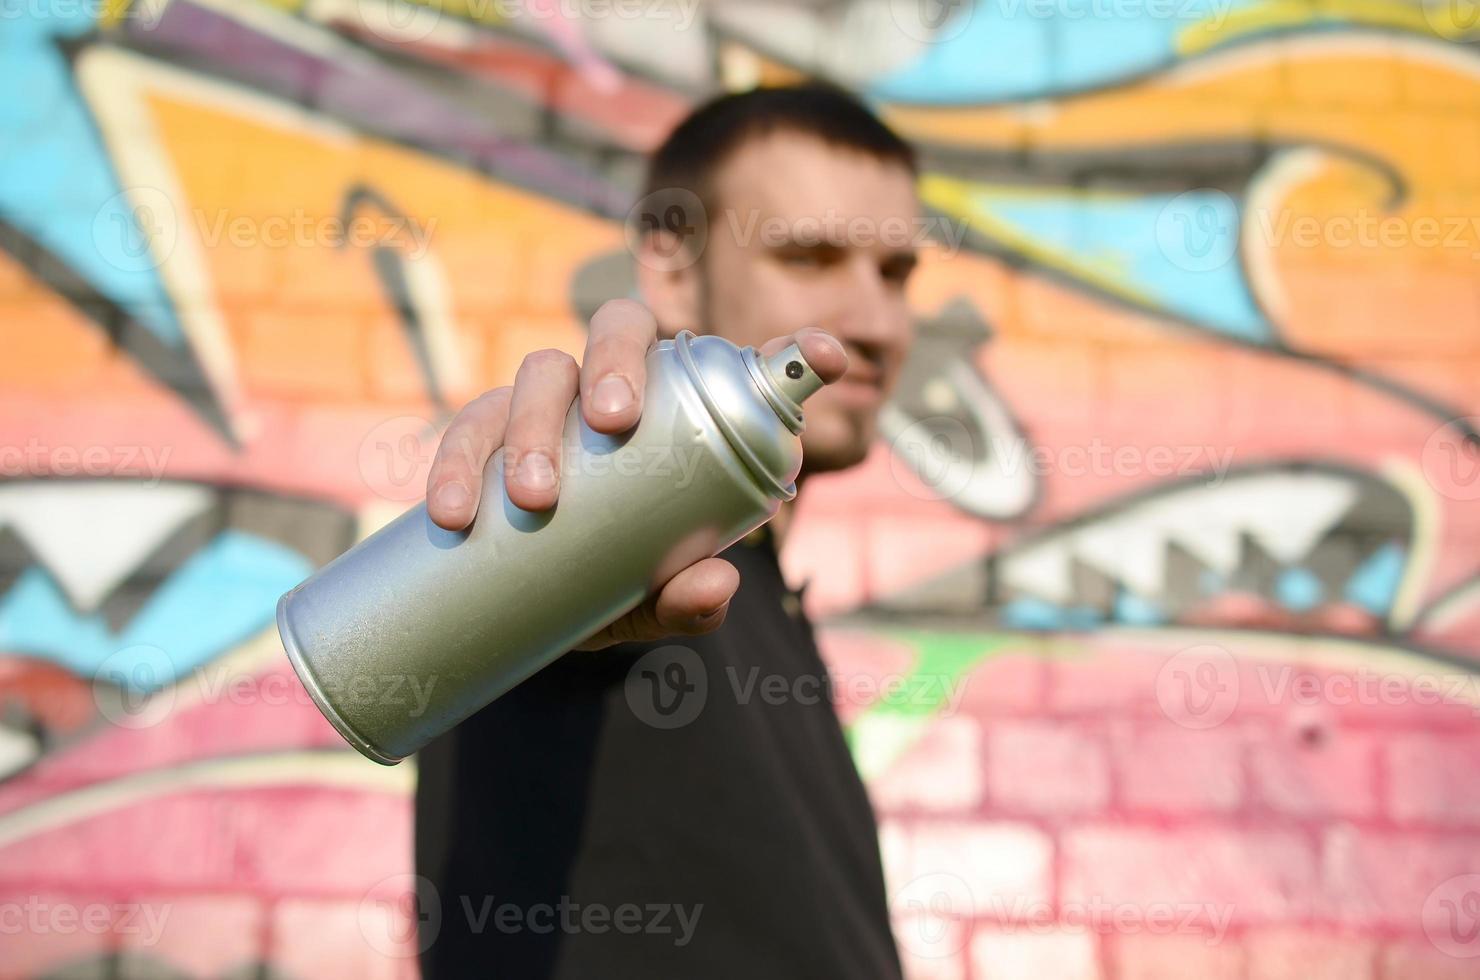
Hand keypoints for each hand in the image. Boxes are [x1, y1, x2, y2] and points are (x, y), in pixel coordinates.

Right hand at [425, 299, 847, 650]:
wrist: (526, 615)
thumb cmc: (611, 588)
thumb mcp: (652, 604)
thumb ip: (688, 603)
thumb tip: (714, 585)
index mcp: (677, 414)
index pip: (735, 370)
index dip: (791, 354)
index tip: (829, 358)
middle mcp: (614, 390)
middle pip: (619, 329)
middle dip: (617, 364)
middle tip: (614, 424)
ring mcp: (547, 406)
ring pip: (539, 372)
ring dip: (532, 424)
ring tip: (532, 497)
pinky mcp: (483, 436)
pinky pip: (465, 429)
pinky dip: (454, 464)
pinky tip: (451, 511)